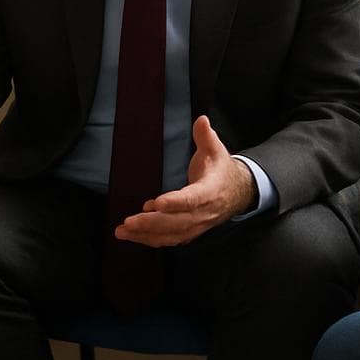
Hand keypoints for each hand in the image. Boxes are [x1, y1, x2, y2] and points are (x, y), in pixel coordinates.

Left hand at [113, 116, 255, 247]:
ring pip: (170, 234)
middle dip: (151, 223)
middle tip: (128, 222)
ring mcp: (196, 225)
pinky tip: (132, 235)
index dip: (175, 202)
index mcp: (210, 192)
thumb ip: (205, 136)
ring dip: (145, 235)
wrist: (237, 193)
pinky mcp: (189, 231)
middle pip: (176, 222)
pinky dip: (149, 239)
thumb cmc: (221, 170)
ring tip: (122, 231)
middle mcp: (203, 213)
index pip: (192, 199)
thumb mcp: (216, 150)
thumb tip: (201, 120)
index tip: (157, 203)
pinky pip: (169, 239)